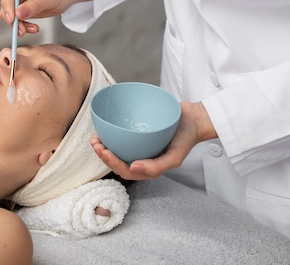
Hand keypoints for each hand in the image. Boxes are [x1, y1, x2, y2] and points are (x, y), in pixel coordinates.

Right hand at [0, 0, 92, 36]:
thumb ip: (34, 5)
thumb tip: (19, 14)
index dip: (6, 4)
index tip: (12, 18)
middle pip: (5, 3)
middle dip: (12, 18)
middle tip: (21, 30)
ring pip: (9, 14)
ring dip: (18, 25)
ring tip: (32, 29)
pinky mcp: (21, 8)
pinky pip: (16, 19)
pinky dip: (22, 26)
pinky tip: (33, 28)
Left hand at [90, 101, 216, 180]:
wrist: (194, 118)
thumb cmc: (186, 139)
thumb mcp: (175, 157)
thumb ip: (156, 167)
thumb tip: (132, 169)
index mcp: (148, 168)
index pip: (125, 171)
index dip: (111, 163)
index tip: (103, 151)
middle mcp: (142, 157)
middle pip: (117, 161)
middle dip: (103, 155)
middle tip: (95, 143)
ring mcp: (139, 146)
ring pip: (117, 149)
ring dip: (104, 146)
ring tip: (95, 137)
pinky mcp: (138, 133)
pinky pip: (122, 136)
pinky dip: (111, 133)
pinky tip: (105, 127)